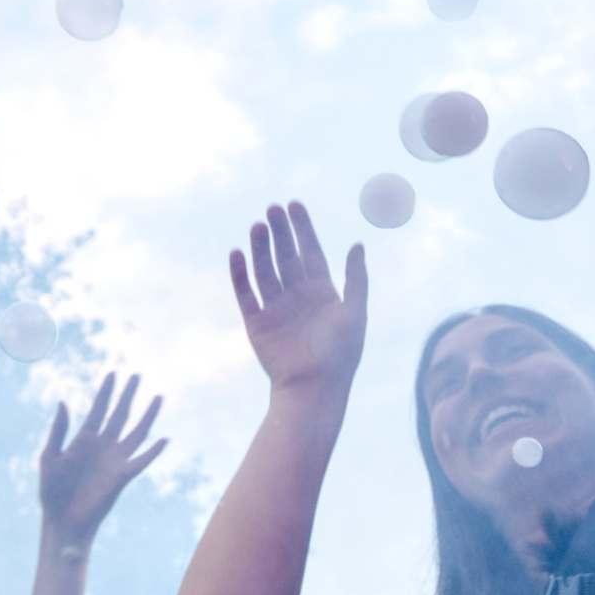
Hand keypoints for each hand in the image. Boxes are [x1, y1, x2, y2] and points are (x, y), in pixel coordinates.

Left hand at [36, 372, 166, 552]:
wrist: (62, 519)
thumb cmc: (51, 490)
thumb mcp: (50, 457)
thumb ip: (58, 430)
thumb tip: (63, 401)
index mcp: (84, 438)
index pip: (99, 408)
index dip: (106, 391)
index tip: (113, 373)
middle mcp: (103, 445)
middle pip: (120, 414)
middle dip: (128, 395)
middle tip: (137, 375)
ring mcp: (114, 459)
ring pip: (136, 432)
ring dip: (147, 415)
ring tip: (158, 397)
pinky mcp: (122, 476)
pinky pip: (142, 461)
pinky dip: (153, 451)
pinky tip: (164, 439)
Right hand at [230, 202, 366, 396]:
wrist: (313, 389)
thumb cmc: (340, 354)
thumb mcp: (355, 312)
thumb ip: (356, 278)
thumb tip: (358, 243)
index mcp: (323, 293)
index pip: (310, 252)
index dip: (302, 228)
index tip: (294, 205)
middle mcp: (297, 297)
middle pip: (285, 257)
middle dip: (279, 232)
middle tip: (273, 209)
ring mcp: (275, 309)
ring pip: (264, 270)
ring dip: (260, 248)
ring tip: (257, 225)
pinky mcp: (256, 323)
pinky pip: (245, 293)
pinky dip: (239, 274)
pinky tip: (237, 253)